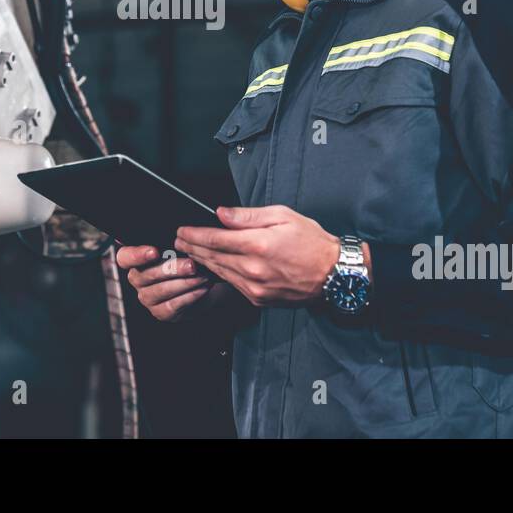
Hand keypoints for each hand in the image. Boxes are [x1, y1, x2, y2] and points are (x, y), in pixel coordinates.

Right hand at [115, 244, 217, 321]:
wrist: (201, 280)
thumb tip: (178, 233)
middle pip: (147, 275)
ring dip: (184, 283)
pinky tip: (202, 288)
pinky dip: (189, 296)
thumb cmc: (185, 256)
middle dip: (171, 269)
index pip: (125, 257)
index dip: (137, 255)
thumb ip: (171, 240)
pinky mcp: (160, 312)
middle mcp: (136, 278)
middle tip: (191, 265)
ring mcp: (146, 297)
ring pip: (161, 290)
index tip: (154, 251)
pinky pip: (172, 305)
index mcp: (134, 259)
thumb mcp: (177, 245)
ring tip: (202, 276)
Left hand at [175, 205, 341, 306]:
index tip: (182, 230)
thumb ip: (248, 216)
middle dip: (192, 247)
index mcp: (258, 245)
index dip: (194, 234)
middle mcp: (253, 269)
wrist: (334, 275)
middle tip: (179, 240)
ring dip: (202, 261)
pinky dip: (220, 274)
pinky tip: (213, 267)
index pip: (215, 239)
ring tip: (190, 252)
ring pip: (220, 272)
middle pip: (212, 257)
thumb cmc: (313, 243)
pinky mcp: (258, 299)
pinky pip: (232, 284)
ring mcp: (255, 287)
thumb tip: (222, 214)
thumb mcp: (283, 216)